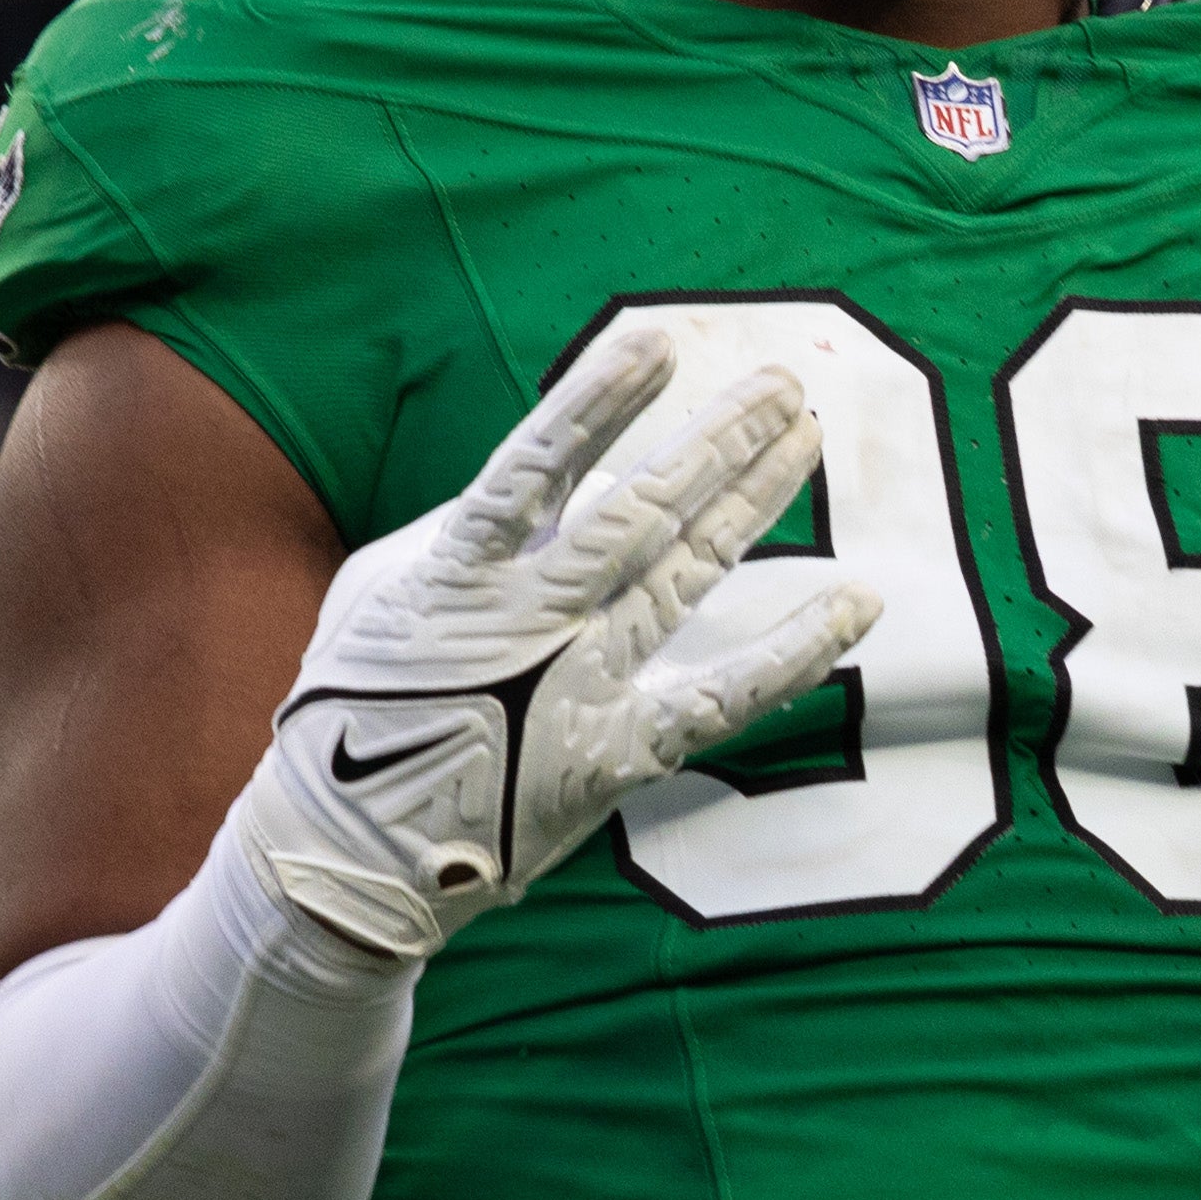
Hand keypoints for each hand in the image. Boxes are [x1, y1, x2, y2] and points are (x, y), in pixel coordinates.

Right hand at [235, 322, 880, 962]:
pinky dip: (796, 653)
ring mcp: (581, 685)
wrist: (345, 856)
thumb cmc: (352, 706)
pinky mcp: (619, 751)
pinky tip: (855, 603)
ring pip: (686, 575)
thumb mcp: (378, 592)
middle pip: (642, 511)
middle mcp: (532, 621)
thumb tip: (540, 479)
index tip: (655, 342)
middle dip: (715, 439)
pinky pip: (725, 698)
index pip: (537, 468)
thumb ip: (460, 529)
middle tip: (779, 382)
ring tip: (806, 437)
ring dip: (752, 501)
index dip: (597, 404)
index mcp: (460, 574)